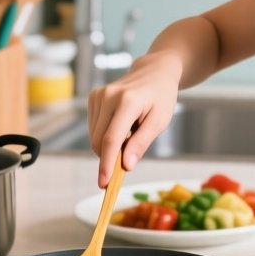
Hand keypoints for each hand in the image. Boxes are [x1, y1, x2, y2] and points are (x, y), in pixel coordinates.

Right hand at [87, 51, 181, 187]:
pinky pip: (94, 127)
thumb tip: (126, 165)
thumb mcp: (160, 121)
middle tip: (130, 154)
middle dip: (110, 156)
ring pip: (94, 136)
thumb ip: (142, 142)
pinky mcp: (93, 97)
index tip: (104, 184)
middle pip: (99, 141)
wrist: (154, 71)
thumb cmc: (161, 97)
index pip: (111, 139)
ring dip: (109, 144)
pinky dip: (106, 134)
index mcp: (127, 101)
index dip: (107, 164)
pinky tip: (122, 124)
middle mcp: (108, 96)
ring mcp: (98, 95)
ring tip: (130, 131)